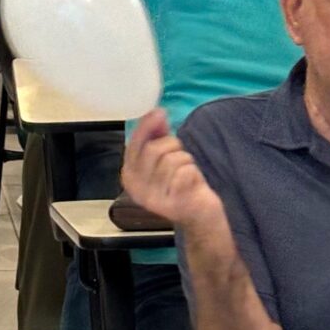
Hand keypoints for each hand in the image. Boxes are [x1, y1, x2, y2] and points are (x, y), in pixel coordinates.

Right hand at [121, 109, 225, 229]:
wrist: (199, 216)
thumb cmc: (182, 185)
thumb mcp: (165, 158)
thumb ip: (157, 135)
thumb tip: (156, 113)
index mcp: (130, 176)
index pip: (134, 145)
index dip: (146, 127)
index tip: (159, 112)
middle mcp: (137, 190)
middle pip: (154, 150)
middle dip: (173, 146)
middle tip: (180, 156)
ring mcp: (154, 200)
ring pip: (172, 160)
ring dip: (186, 161)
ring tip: (186, 174)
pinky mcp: (173, 206)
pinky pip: (186, 173)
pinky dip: (194, 173)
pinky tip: (192, 184)